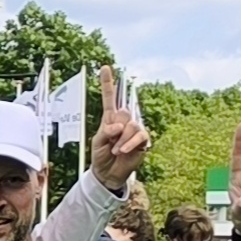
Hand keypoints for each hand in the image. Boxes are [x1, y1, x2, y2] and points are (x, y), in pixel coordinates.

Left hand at [89, 67, 151, 191]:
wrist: (109, 173)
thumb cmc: (101, 156)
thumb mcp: (98, 142)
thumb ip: (106, 131)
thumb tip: (119, 125)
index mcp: (110, 118)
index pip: (109, 98)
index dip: (107, 83)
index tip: (105, 67)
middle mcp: (123, 121)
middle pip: (122, 113)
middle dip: (115, 129)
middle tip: (111, 142)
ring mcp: (134, 129)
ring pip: (131, 125)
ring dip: (121, 140)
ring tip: (116, 150)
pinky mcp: (143, 139)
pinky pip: (139, 135)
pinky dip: (129, 143)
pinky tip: (123, 150)